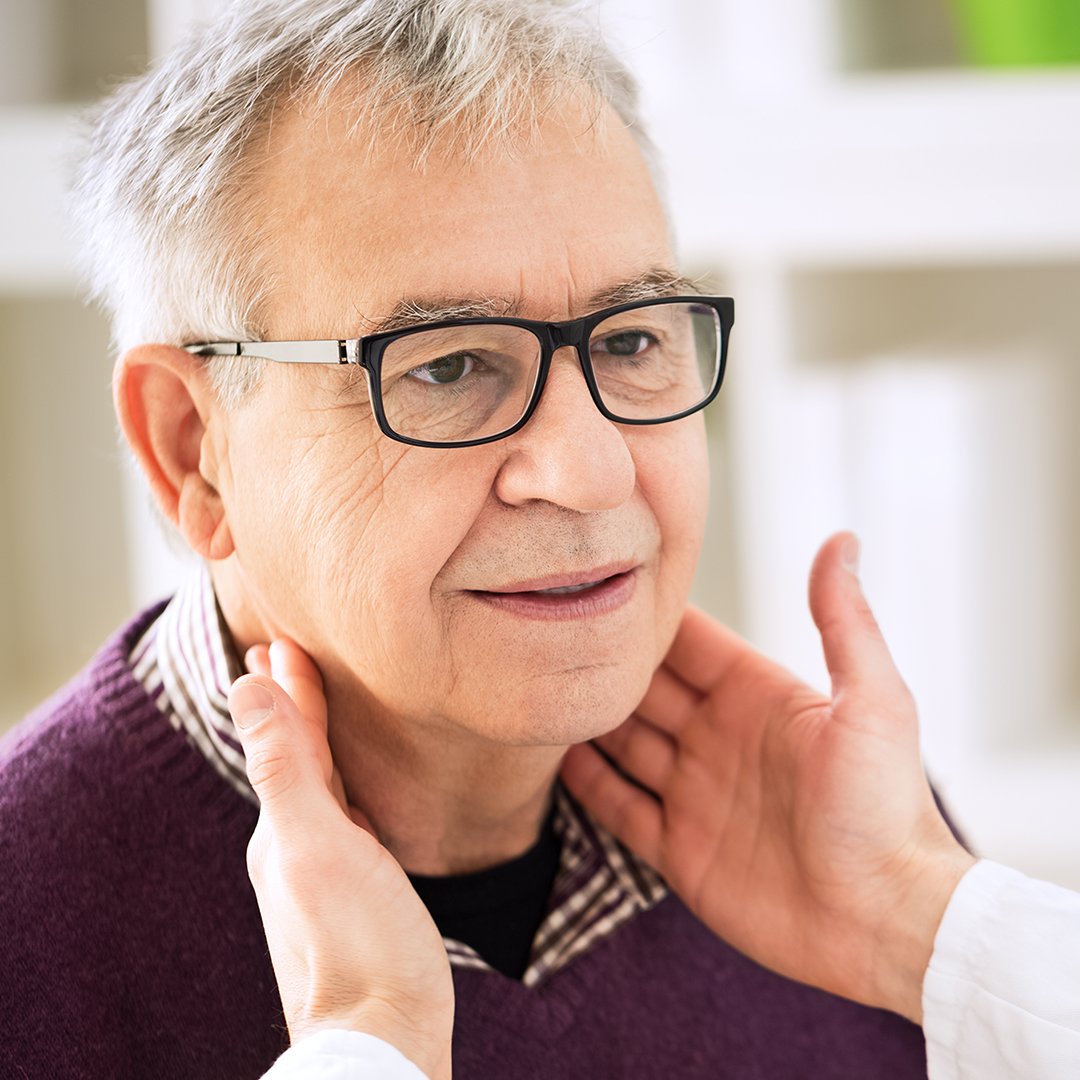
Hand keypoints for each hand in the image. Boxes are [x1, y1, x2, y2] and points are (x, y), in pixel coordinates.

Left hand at [229, 640, 453, 1079]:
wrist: (384, 1037)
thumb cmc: (359, 942)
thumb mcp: (317, 843)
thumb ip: (285, 765)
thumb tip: (246, 686)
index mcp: (284, 828)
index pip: (286, 738)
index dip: (289, 687)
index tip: (283, 640)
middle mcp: (297, 847)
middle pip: (297, 758)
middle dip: (293, 705)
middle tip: (287, 657)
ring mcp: (326, 874)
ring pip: (320, 788)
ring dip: (315, 740)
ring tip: (317, 706)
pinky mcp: (358, 896)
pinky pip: (346, 820)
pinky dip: (345, 785)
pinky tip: (357, 792)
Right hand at [560, 531, 975, 1023]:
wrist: (886, 921)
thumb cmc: (887, 809)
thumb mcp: (874, 702)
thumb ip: (845, 621)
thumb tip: (841, 538)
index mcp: (758, 697)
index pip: (690, 642)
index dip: (648, 616)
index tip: (598, 580)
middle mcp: (720, 738)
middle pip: (646, 689)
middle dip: (605, 664)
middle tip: (546, 632)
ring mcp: (697, 795)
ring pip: (625, 744)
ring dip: (588, 719)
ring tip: (539, 688)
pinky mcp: (682, 851)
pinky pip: (622, 810)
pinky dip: (589, 786)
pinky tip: (554, 759)